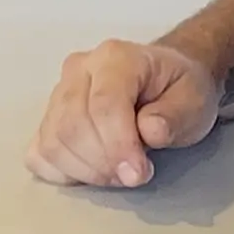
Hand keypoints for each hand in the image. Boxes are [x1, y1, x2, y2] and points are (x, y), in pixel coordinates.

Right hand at [27, 40, 223, 188]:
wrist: (165, 80)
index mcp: (115, 58)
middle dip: (103, 163)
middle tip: (134, 174)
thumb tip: (149, 131)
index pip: (103, 106)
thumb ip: (174, 116)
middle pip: (72, 127)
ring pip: (53, 143)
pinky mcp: (48, 118)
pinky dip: (63, 171)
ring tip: (118, 172)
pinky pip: (39, 153)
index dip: (118, 146)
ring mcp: (58, 94)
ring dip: (86, 171)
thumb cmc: (178, 89)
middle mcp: (79, 70)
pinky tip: (92, 171)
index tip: (138, 173)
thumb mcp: (194, 100)